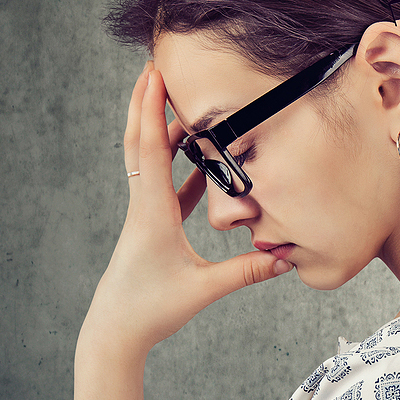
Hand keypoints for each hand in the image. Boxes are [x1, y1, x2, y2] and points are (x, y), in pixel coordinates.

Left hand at [81, 62, 289, 354]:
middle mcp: (143, 206)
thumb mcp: (203, 289)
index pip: (151, 149)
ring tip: (176, 100)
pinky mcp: (151, 227)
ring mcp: (145, 215)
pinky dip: (177, 165)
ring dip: (159, 129)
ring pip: (148, 161)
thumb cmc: (150, 310)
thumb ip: (246, 271)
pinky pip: (163, 186)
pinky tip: (197, 159)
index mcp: (152, 212)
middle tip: (152, 66)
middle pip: (139, 143)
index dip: (153, 110)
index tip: (154, 74)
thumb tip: (285, 258)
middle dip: (144, 103)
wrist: (114, 333)